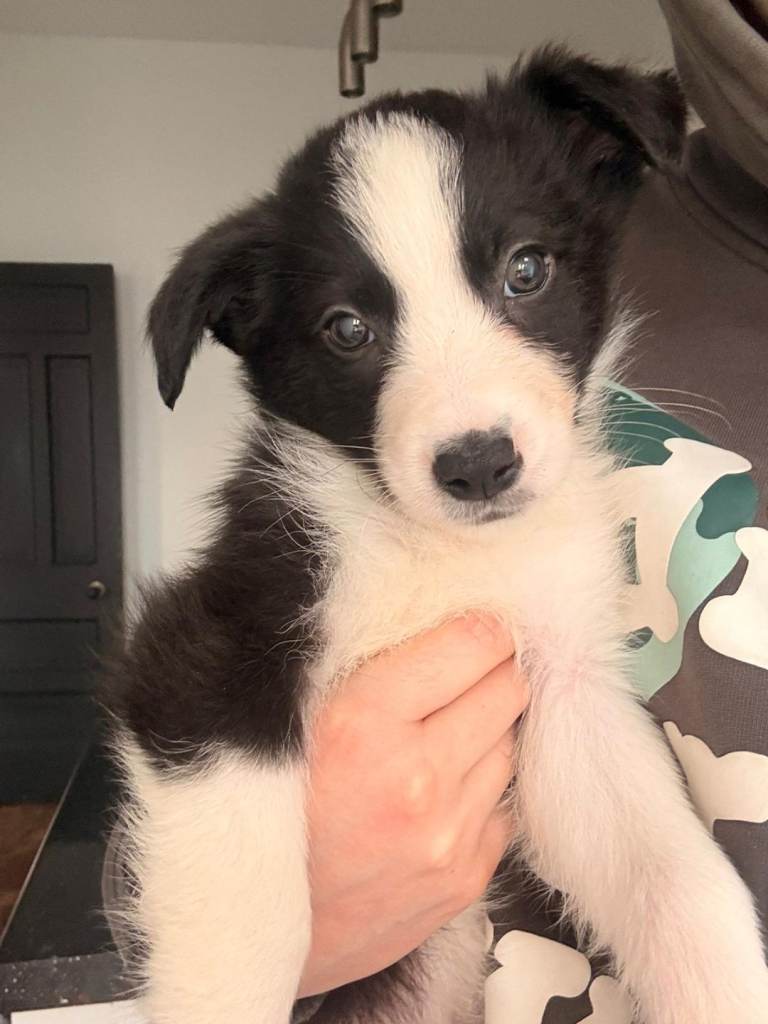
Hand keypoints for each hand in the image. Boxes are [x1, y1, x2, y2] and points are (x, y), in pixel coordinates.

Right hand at [298, 614, 528, 997]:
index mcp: (364, 723)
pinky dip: (480, 789)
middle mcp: (416, 779)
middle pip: (508, 690)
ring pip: (509, 746)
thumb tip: (428, 613)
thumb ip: (359, 663)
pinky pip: (502, 806)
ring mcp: (448, 834)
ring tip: (443, 734)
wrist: (251, 926)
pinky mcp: (465, 878)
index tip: (478, 625)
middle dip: (493, 672)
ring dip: (485, 731)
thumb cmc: (267, 809)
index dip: (482, 626)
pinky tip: (440, 790)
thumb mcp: (292, 714)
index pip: (470, 644)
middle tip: (467, 672)